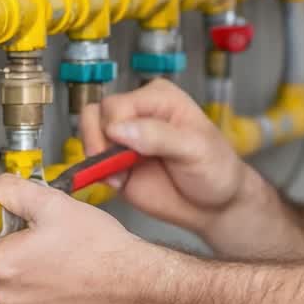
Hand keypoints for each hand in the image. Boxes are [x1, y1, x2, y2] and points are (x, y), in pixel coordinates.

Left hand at [0, 174, 146, 303]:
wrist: (132, 281)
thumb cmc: (101, 248)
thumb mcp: (53, 203)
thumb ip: (7, 190)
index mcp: (2, 264)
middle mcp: (4, 295)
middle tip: (19, 226)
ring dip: (5, 263)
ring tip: (40, 247)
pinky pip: (11, 299)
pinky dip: (20, 284)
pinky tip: (47, 267)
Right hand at [80, 78, 252, 236]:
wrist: (215, 205)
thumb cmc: (215, 169)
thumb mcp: (195, 149)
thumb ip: (159, 136)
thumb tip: (120, 129)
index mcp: (159, 98)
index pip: (119, 104)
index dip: (117, 128)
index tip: (129, 152)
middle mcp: (139, 112)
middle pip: (97, 114)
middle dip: (102, 142)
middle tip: (122, 165)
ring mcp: (125, 138)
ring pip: (88, 131)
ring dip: (96, 155)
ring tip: (121, 174)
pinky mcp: (116, 162)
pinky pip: (90, 159)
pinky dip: (95, 172)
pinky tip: (119, 182)